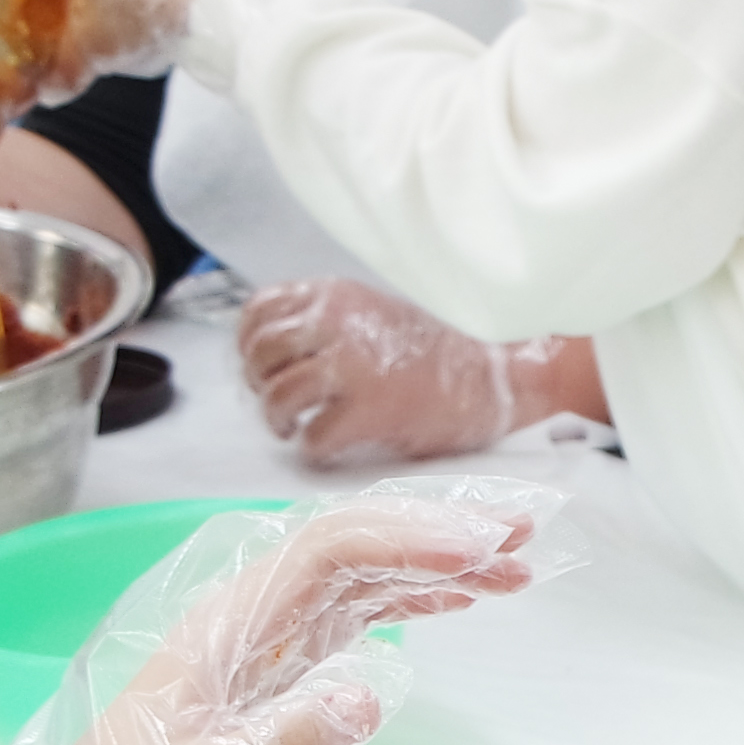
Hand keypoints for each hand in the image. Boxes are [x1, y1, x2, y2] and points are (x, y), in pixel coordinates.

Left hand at [0, 485, 555, 744]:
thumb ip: (291, 739)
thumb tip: (371, 694)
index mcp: (230, 624)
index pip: (328, 553)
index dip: (406, 542)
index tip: (475, 552)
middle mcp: (252, 612)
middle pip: (355, 544)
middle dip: (438, 534)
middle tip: (523, 538)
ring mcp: (269, 635)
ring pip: (364, 575)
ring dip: (438, 566)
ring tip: (517, 570)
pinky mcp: (281, 664)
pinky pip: (355, 612)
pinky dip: (412, 601)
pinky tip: (460, 604)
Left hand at [239, 280, 589, 468]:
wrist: (493, 379)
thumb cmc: (437, 353)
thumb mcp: (373, 311)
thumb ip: (325, 321)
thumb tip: (274, 354)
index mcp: (334, 295)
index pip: (258, 312)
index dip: (250, 346)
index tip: (263, 369)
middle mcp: (336, 323)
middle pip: (260, 355)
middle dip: (260, 385)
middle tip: (280, 405)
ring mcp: (351, 366)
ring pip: (277, 398)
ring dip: (279, 421)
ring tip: (295, 429)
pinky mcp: (368, 412)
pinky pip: (312, 439)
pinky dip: (314, 449)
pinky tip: (329, 446)